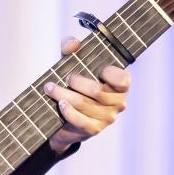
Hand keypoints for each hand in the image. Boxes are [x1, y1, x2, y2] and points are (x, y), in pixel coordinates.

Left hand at [44, 36, 129, 153]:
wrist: (65, 117)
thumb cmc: (75, 85)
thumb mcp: (73, 63)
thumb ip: (72, 48)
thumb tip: (72, 45)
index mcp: (119, 85)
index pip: (123, 80)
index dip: (111, 74)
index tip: (99, 69)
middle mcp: (118, 102)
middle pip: (97, 91)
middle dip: (77, 82)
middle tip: (66, 77)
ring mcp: (107, 118)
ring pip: (84, 104)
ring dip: (63, 94)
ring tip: (50, 88)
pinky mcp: (93, 129)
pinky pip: (80, 120)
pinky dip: (68, 111)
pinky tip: (60, 103)